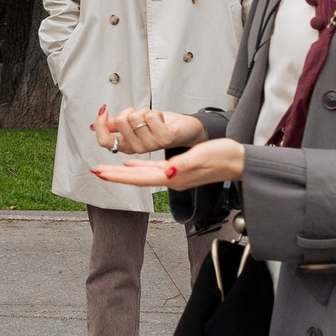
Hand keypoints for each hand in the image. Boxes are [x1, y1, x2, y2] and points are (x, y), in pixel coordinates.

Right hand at [91, 104, 201, 154]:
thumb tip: (95, 126)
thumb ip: (114, 125)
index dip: (100, 124)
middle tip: (140, 115)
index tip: (103, 110)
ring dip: (145, 111)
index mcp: (127, 145)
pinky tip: (162, 120)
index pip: (105, 141)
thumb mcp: (133, 124)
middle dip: (129, 110)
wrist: (184, 129)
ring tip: (153, 118)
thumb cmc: (161, 125)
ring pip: (135, 116)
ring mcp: (150, 145)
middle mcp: (137, 148)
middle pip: (119, 121)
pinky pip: (151, 116)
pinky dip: (156, 112)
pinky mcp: (164, 139)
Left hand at [93, 137, 244, 191]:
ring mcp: (175, 175)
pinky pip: (153, 170)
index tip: (101, 173)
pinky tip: (134, 165)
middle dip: (116, 175)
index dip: (119, 175)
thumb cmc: (225, 157)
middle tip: (96, 171)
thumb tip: (166, 173)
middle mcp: (172, 178)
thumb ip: (183, 166)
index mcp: (174, 177)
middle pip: (137, 178)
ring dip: (124, 172)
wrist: (240, 161)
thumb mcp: (202, 157)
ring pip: (142, 174)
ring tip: (108, 169)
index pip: (140, 178)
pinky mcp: (179, 170)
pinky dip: (141, 167)